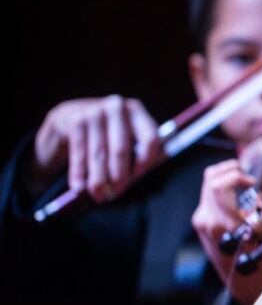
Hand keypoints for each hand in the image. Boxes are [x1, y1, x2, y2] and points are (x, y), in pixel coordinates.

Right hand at [31, 95, 162, 201]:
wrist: (68, 120)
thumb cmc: (106, 135)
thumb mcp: (125, 138)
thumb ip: (140, 153)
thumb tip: (145, 174)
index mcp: (137, 112)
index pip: (149, 137)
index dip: (146, 160)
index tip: (139, 176)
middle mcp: (117, 108)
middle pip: (121, 148)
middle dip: (118, 175)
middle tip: (115, 194)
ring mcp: (94, 112)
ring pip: (99, 153)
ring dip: (98, 179)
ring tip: (99, 196)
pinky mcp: (74, 120)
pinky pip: (79, 152)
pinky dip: (79, 172)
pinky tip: (78, 187)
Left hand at [191, 159, 261, 304]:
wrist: (247, 286)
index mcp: (220, 223)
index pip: (219, 185)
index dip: (238, 176)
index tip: (254, 184)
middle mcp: (206, 220)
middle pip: (211, 178)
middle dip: (232, 172)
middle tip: (250, 179)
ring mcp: (202, 222)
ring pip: (208, 184)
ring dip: (227, 177)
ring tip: (244, 182)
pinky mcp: (203, 223)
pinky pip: (209, 195)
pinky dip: (224, 187)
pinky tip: (239, 193)